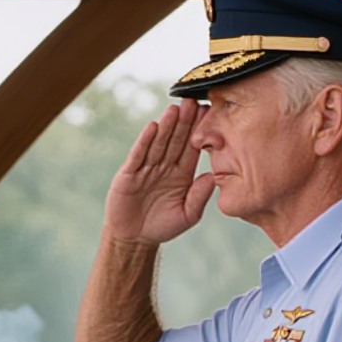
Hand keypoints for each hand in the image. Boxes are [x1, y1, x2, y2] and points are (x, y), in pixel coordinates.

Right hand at [103, 104, 217, 246]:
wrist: (134, 239)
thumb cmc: (163, 226)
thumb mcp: (187, 215)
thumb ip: (199, 196)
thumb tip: (212, 176)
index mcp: (182, 173)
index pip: (191, 148)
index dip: (199, 131)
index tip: (209, 113)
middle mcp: (165, 166)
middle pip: (176, 140)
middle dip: (184, 122)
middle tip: (192, 102)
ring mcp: (146, 168)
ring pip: (158, 143)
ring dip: (166, 126)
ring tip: (174, 109)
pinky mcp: (129, 174)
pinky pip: (138, 155)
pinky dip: (145, 142)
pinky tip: (152, 127)